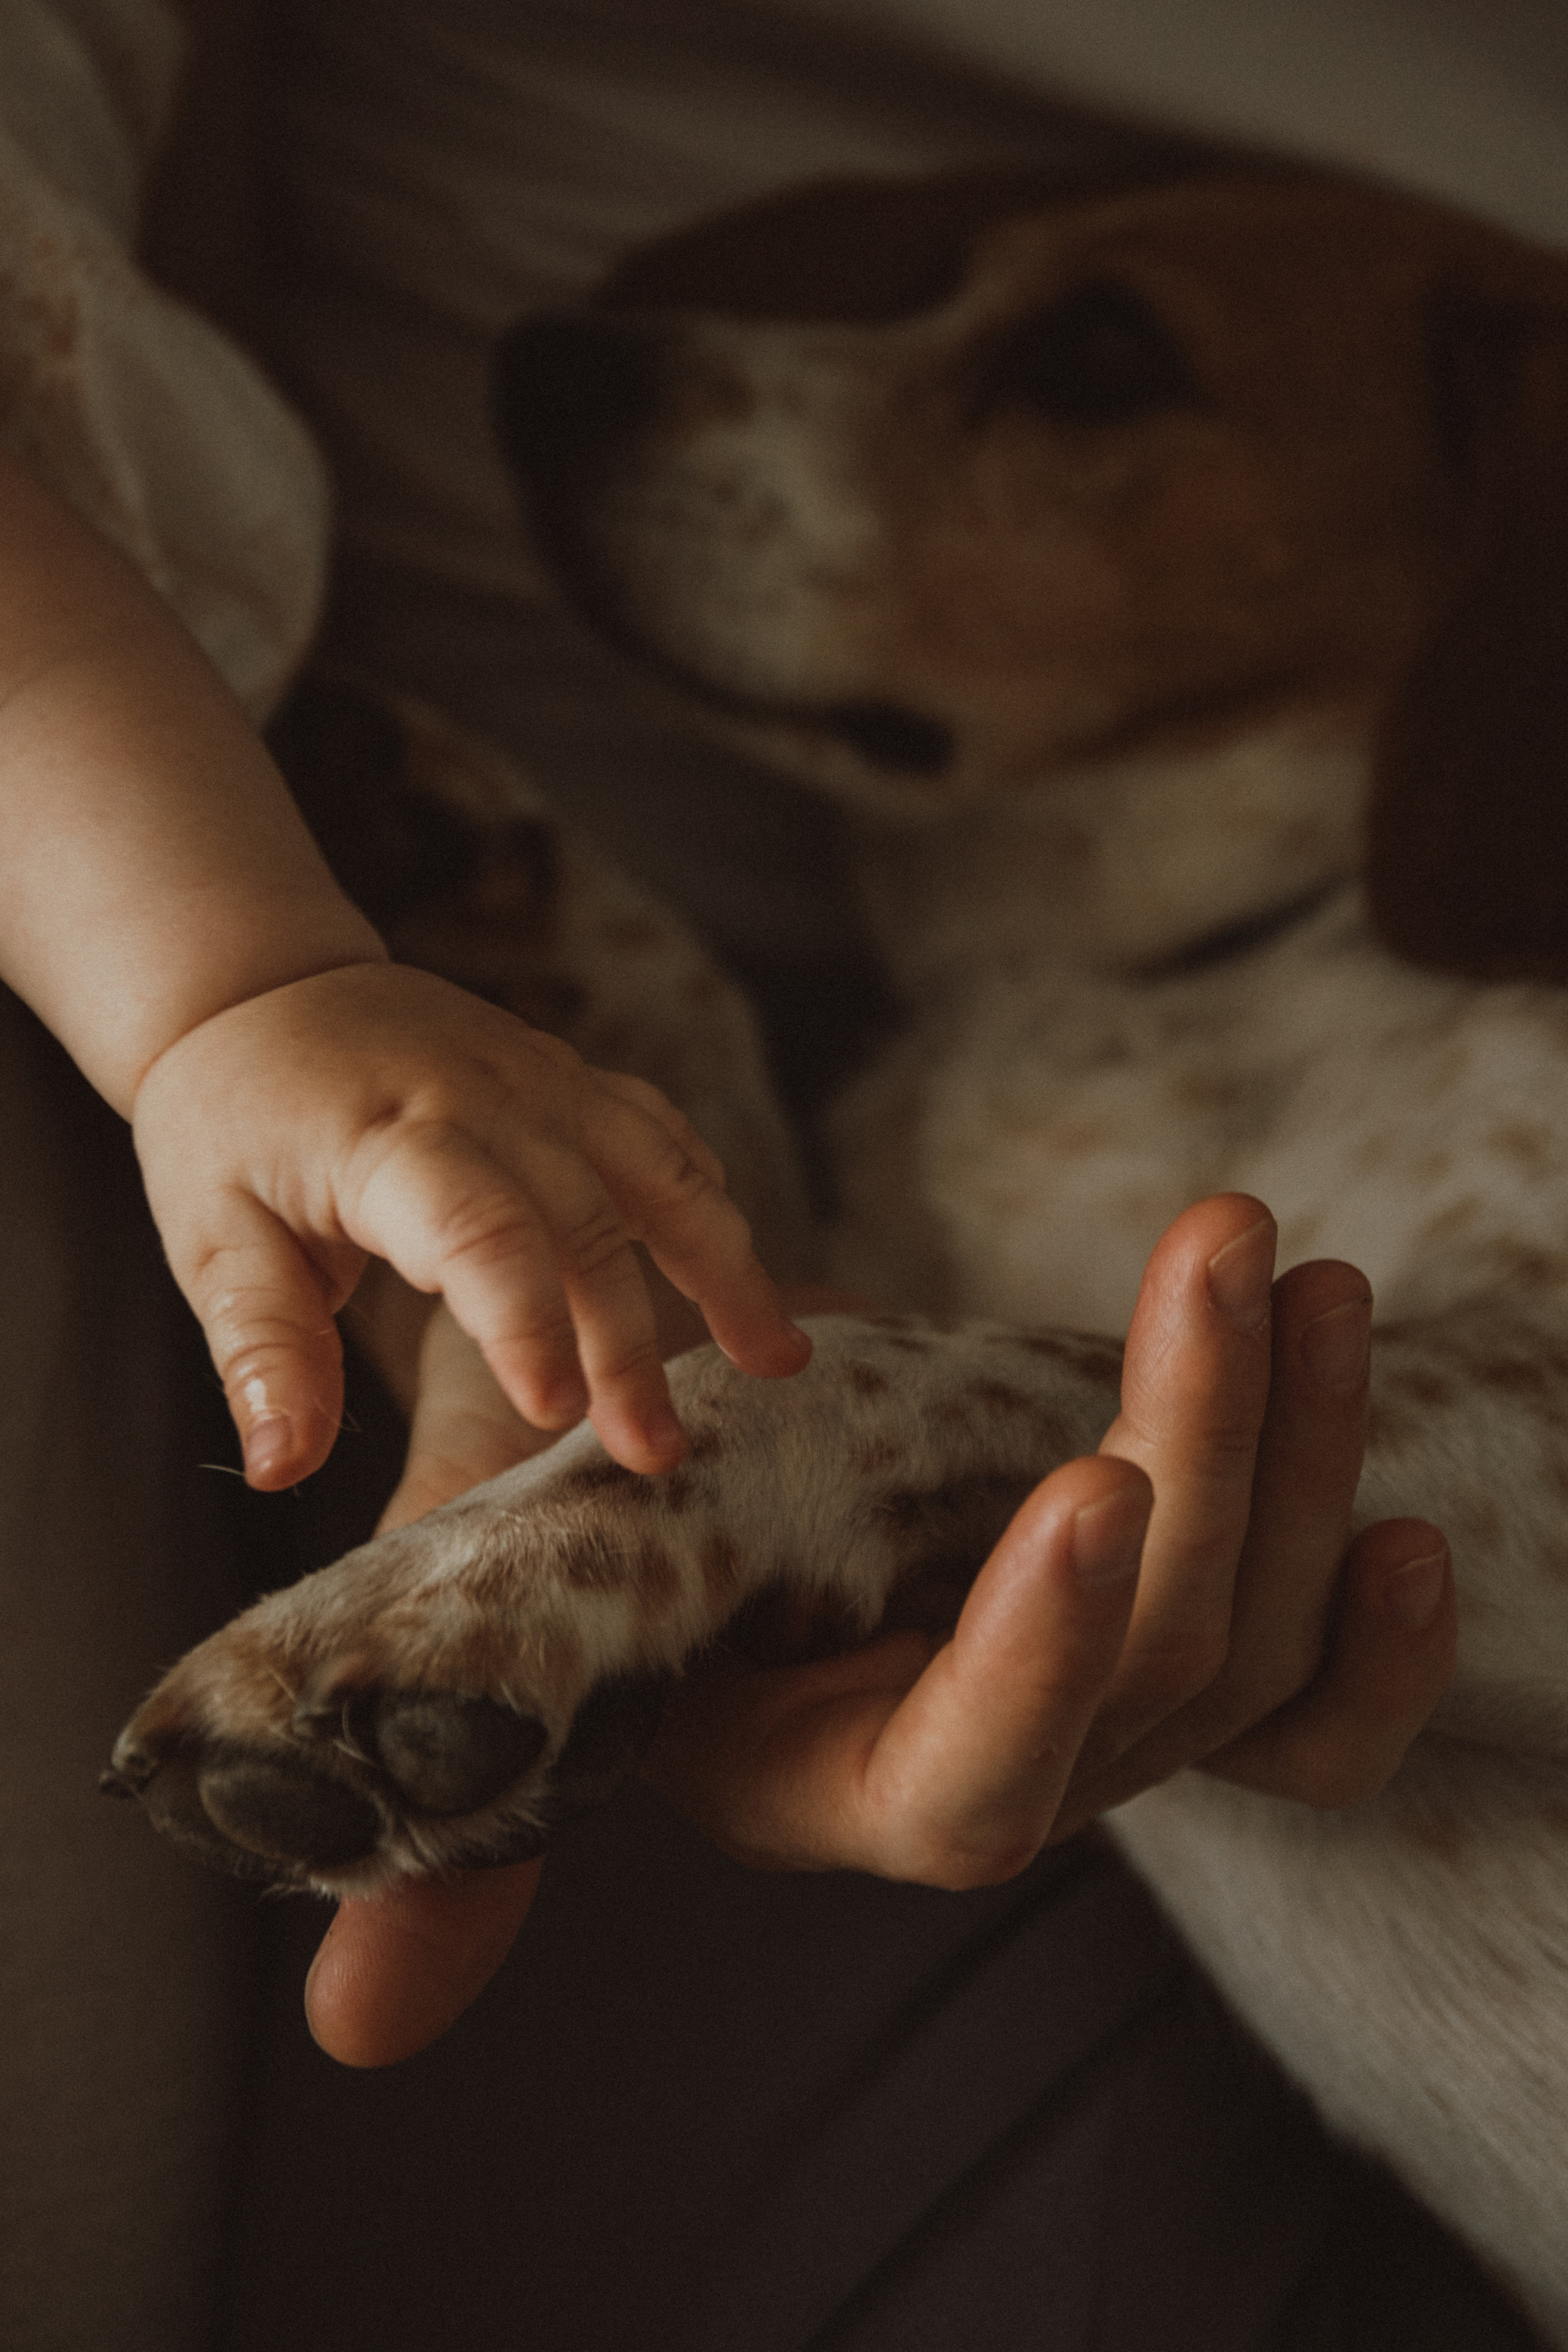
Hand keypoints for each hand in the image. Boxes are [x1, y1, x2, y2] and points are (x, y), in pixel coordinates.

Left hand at [131, 961, 807, 1486]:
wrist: (262, 987)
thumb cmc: (230, 1125)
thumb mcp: (212, 1236)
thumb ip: (260, 1348)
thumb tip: (283, 1466)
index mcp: (388, 1137)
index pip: (478, 1227)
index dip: (525, 1319)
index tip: (551, 1414)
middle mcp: (486, 1098)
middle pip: (584, 1223)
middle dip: (627, 1343)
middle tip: (656, 1454)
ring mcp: (545, 1078)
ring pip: (660, 1170)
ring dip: (724, 1265)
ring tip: (777, 1361)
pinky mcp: (574, 1079)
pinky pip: (662, 1135)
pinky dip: (709, 1200)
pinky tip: (742, 1272)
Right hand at [304, 1196, 1455, 2064]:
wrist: (730, 1513)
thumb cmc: (618, 1565)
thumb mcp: (534, 1656)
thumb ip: (469, 1840)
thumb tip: (351, 2031)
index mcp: (844, 1786)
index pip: (974, 1780)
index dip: (1038, 1656)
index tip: (1086, 1484)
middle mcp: (1005, 1773)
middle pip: (1160, 1663)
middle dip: (1207, 1443)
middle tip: (1221, 1251)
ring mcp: (1113, 1721)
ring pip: (1258, 1634)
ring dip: (1299, 1438)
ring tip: (1293, 1265)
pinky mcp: (1184, 1659)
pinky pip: (1325, 1695)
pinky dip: (1381, 1613)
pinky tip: (1394, 1479)